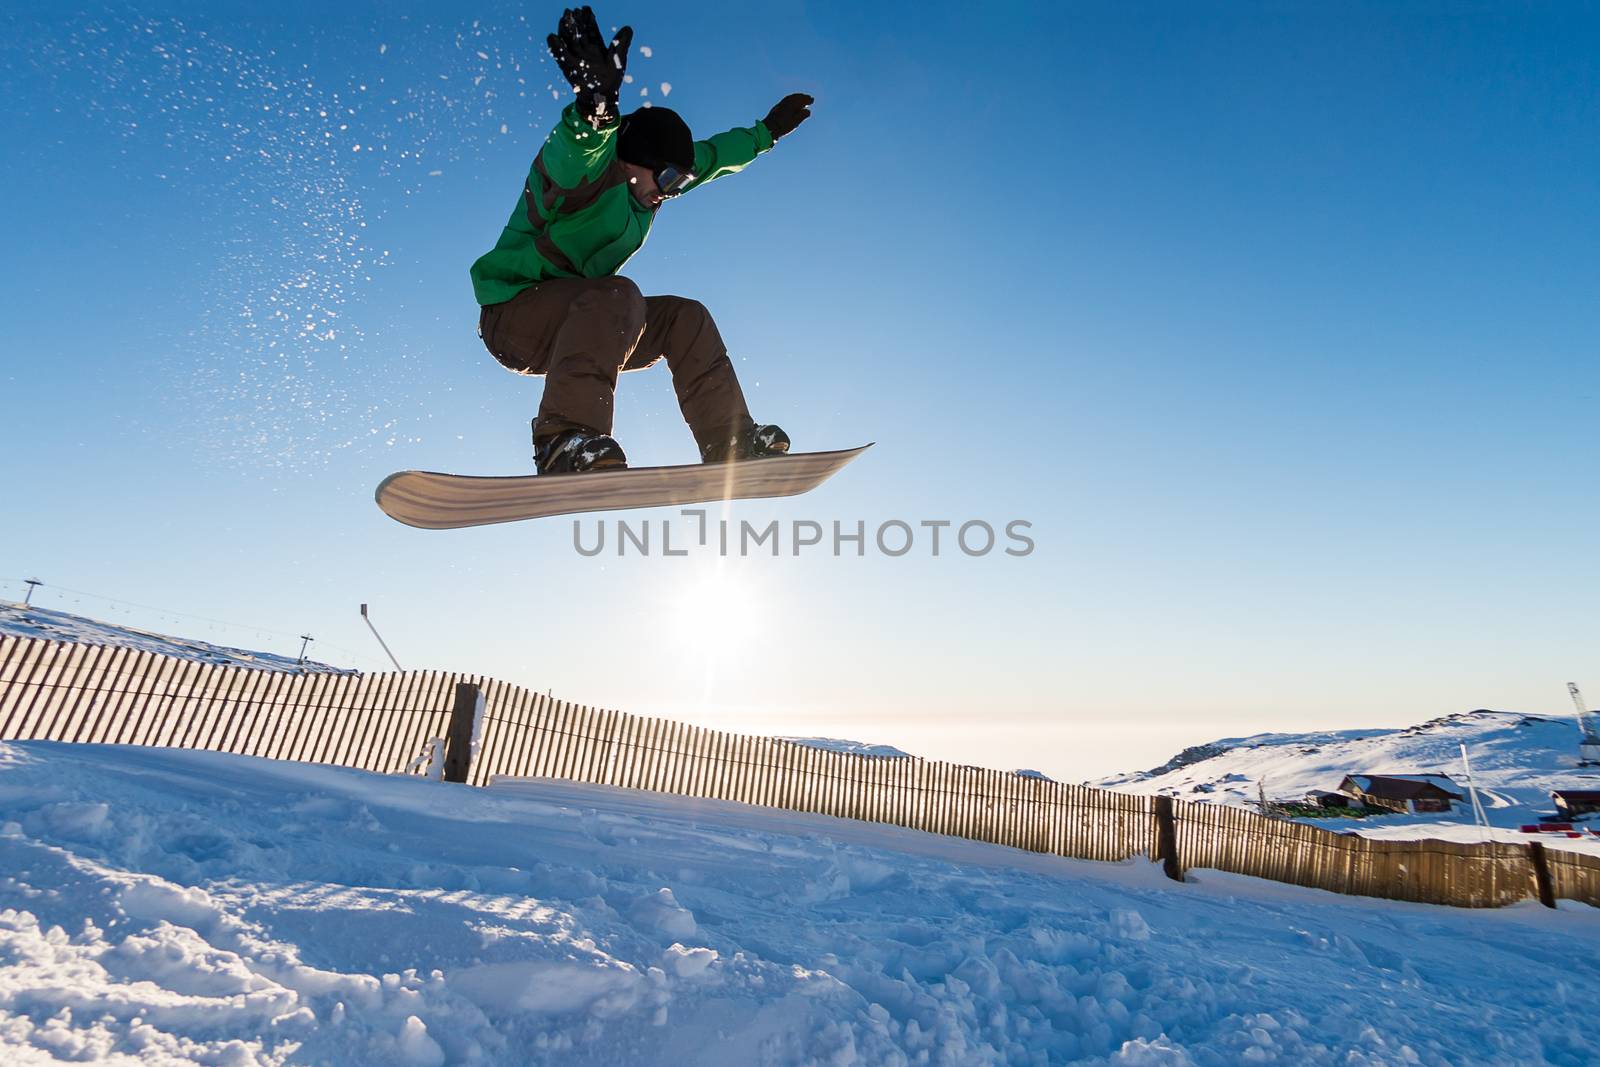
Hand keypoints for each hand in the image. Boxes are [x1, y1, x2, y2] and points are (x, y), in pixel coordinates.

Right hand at [546, 6, 632, 126]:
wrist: (602, 98)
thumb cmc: (612, 79)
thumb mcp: (618, 60)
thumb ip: (621, 43)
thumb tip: (628, 28)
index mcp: (597, 46)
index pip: (591, 29)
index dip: (588, 19)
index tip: (585, 8)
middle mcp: (585, 50)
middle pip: (578, 32)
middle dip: (575, 21)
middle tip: (571, 10)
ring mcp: (576, 57)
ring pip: (569, 40)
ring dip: (565, 30)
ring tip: (563, 19)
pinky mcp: (568, 67)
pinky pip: (560, 56)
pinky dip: (556, 47)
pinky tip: (552, 37)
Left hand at [762, 93, 813, 140]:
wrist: (768, 129)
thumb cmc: (782, 126)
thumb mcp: (794, 122)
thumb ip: (802, 116)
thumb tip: (808, 111)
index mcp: (790, 104)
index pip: (800, 99)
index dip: (806, 99)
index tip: (812, 100)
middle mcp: (785, 102)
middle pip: (795, 97)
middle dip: (802, 97)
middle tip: (809, 98)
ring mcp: (780, 105)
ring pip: (790, 98)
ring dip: (797, 98)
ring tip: (802, 100)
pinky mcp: (776, 108)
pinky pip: (786, 101)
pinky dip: (791, 100)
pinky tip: (793, 105)